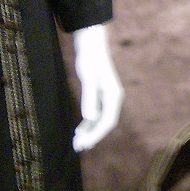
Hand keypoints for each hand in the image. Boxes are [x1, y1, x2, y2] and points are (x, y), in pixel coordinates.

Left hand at [71, 24, 123, 149]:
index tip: (84, 143)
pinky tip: (79, 130)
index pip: (107, 121)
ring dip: (89, 132)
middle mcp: (112, 99)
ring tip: (77, 142)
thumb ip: (89, 98)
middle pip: (104, 124)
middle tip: (77, 146)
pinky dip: (88, 124)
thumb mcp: (88, 78)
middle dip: (92, 136)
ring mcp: (106, 98)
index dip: (96, 135)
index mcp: (113, 96)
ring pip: (100, 121)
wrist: (90, 43)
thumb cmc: (89, 58)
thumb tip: (90, 118)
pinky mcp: (99, 95)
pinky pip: (96, 114)